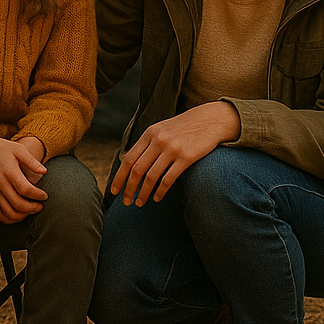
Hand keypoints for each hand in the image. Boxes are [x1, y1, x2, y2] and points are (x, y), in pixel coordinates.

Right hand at [0, 131, 47, 223]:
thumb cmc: (3, 149)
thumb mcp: (19, 149)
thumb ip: (32, 161)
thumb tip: (45, 172)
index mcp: (9, 171)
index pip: (24, 189)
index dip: (37, 195)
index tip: (45, 196)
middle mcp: (0, 183)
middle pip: (17, 204)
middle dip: (32, 208)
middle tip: (41, 206)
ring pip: (8, 212)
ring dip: (22, 216)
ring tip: (31, 210)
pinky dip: (10, 218)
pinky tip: (20, 213)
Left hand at [110, 102, 240, 206]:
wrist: (210, 120)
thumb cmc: (183, 128)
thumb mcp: (161, 129)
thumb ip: (146, 143)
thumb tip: (128, 162)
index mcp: (149, 134)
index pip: (128, 159)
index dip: (119, 176)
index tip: (114, 190)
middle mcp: (158, 140)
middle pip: (137, 169)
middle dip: (129, 188)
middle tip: (125, 202)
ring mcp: (172, 149)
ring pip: (151, 176)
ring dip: (143, 193)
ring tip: (140, 202)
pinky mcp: (186, 157)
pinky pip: (169, 179)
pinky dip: (160, 191)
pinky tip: (157, 198)